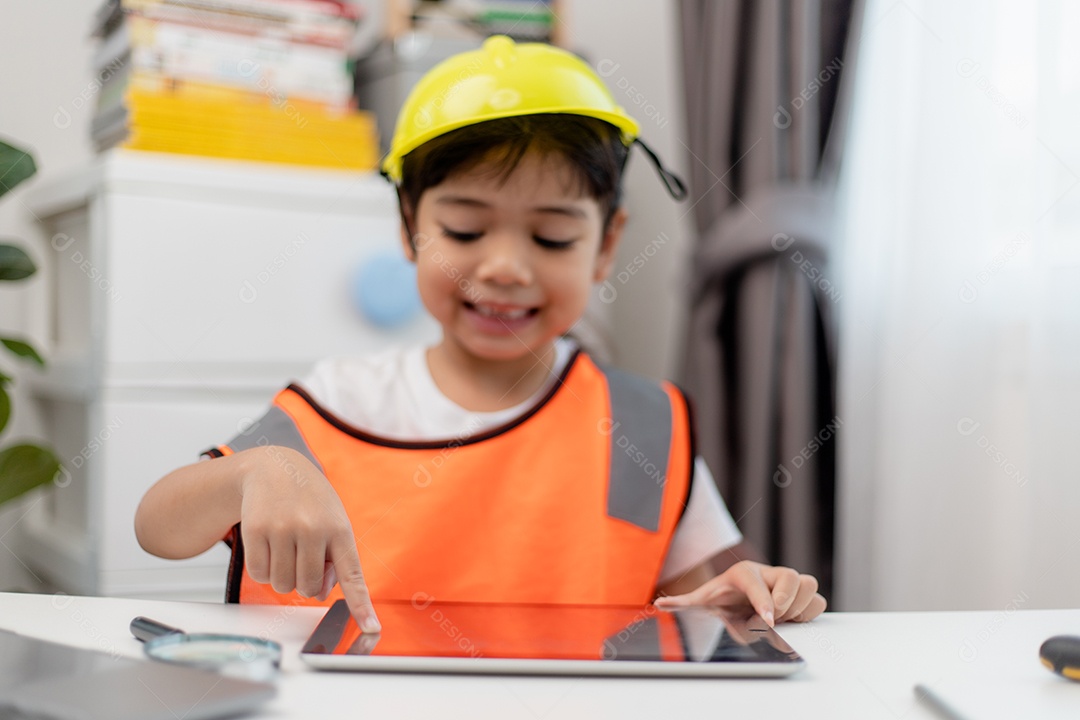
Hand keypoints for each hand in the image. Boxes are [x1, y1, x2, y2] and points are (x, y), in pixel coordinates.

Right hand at [236, 446, 380, 632]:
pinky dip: (263, 570)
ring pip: (282, 585)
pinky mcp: (255, 530)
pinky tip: (268, 546)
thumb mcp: (332, 522)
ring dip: (282, 576)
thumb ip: (334, 559)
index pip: (353, 574)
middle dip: (304, 582)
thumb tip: (321, 593)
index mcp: (339, 529)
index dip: (361, 605)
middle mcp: (313, 529)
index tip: (372, 629)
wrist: (276, 467)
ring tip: (286, 548)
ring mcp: (283, 529)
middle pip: (308, 588)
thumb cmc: (309, 501)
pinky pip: (259, 574)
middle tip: (302, 558)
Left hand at [653, 560, 825, 625]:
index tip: (768, 620)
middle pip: (791, 577)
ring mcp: (787, 582)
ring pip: (809, 586)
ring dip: (798, 609)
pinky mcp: (802, 594)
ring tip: (780, 620)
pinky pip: (818, 601)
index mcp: (744, 573)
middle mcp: (768, 572)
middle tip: (769, 621)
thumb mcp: (701, 600)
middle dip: (784, 604)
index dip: (764, 600)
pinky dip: (809, 613)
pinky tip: (792, 621)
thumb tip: (660, 602)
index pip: (756, 581)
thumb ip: (682, 602)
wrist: (737, 596)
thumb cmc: (721, 597)